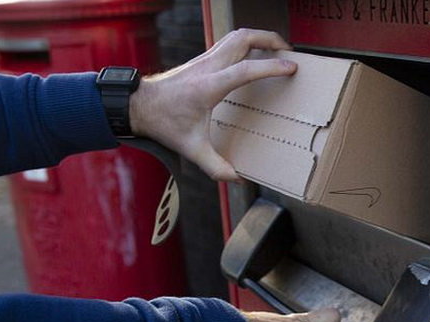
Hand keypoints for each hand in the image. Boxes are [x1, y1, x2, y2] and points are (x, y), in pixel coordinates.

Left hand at [128, 29, 295, 181]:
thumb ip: (215, 166)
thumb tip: (237, 178)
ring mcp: (204, 60)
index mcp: (208, 86)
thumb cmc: (163, 123)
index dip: (271, 66)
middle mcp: (208, 67)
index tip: (291, 66)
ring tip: (276, 48)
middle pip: (243, 39)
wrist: (139, 106)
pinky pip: (229, 42)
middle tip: (288, 51)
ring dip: (259, 37)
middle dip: (270, 39)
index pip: (245, 68)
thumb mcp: (190, 149)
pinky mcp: (202, 60)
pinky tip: (254, 55)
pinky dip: (247, 43)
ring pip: (236, 36)